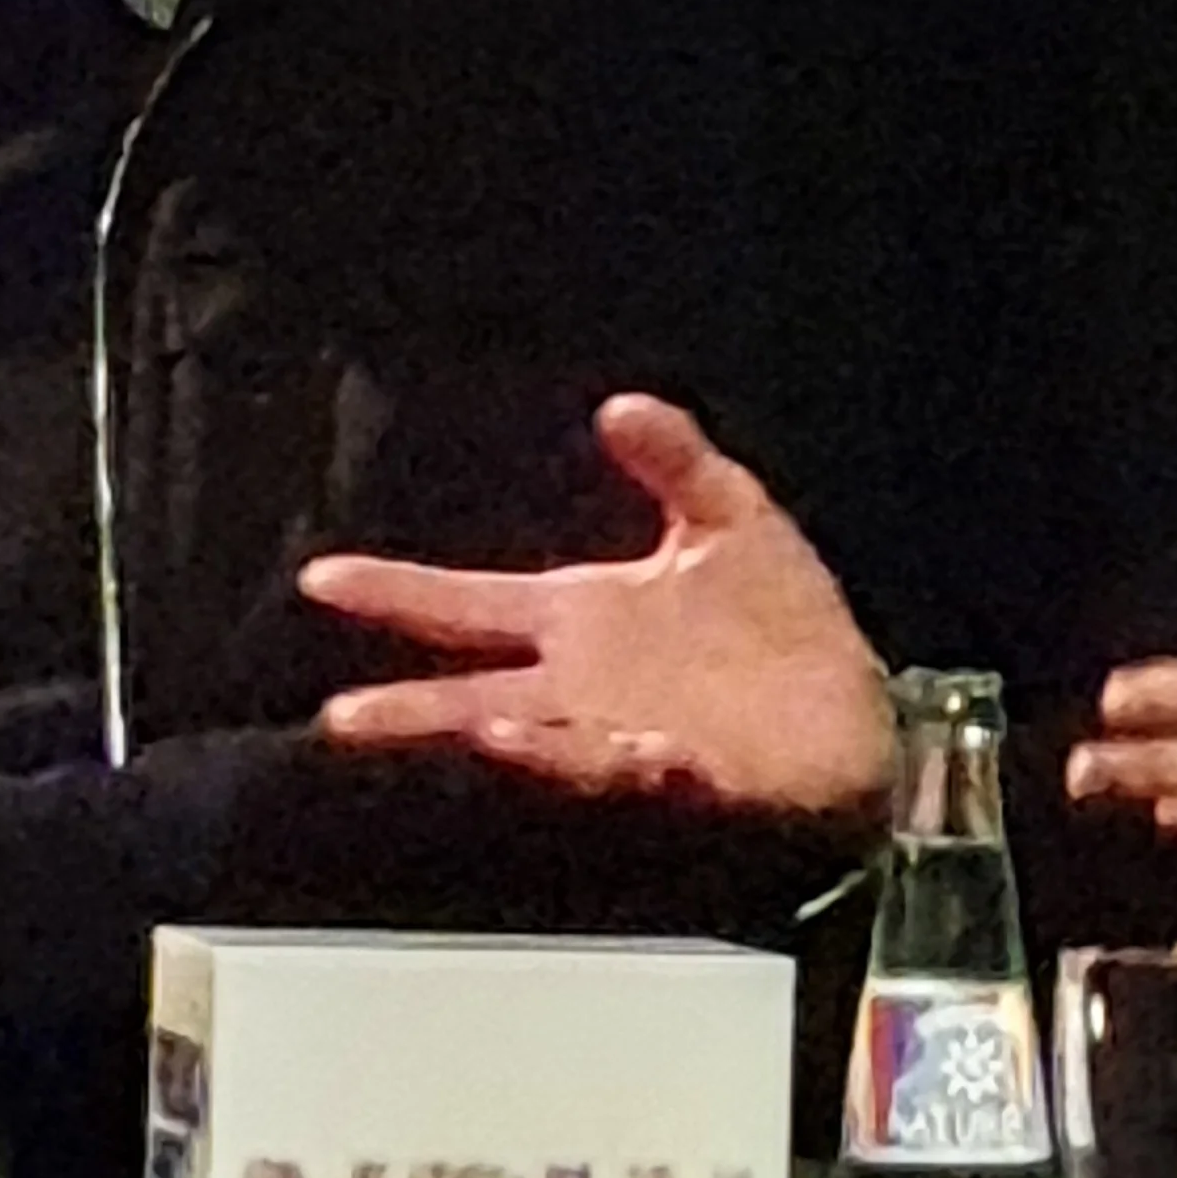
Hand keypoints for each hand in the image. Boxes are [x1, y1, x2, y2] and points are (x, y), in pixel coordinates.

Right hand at [308, 394, 892, 821]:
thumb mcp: (729, 515)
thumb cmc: (779, 618)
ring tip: (481, 729)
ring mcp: (629, 734)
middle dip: (411, 710)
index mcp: (583, 619)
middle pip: (477, 698)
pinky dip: (633, 760)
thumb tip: (618, 404)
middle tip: (341, 718)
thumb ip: (673, 460)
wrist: (854, 703)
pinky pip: (652, 771)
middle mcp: (586, 686)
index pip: (470, 604)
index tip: (323, 577)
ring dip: (520, 740)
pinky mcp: (691, 773)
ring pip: (555, 743)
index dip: (397, 591)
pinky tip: (633, 746)